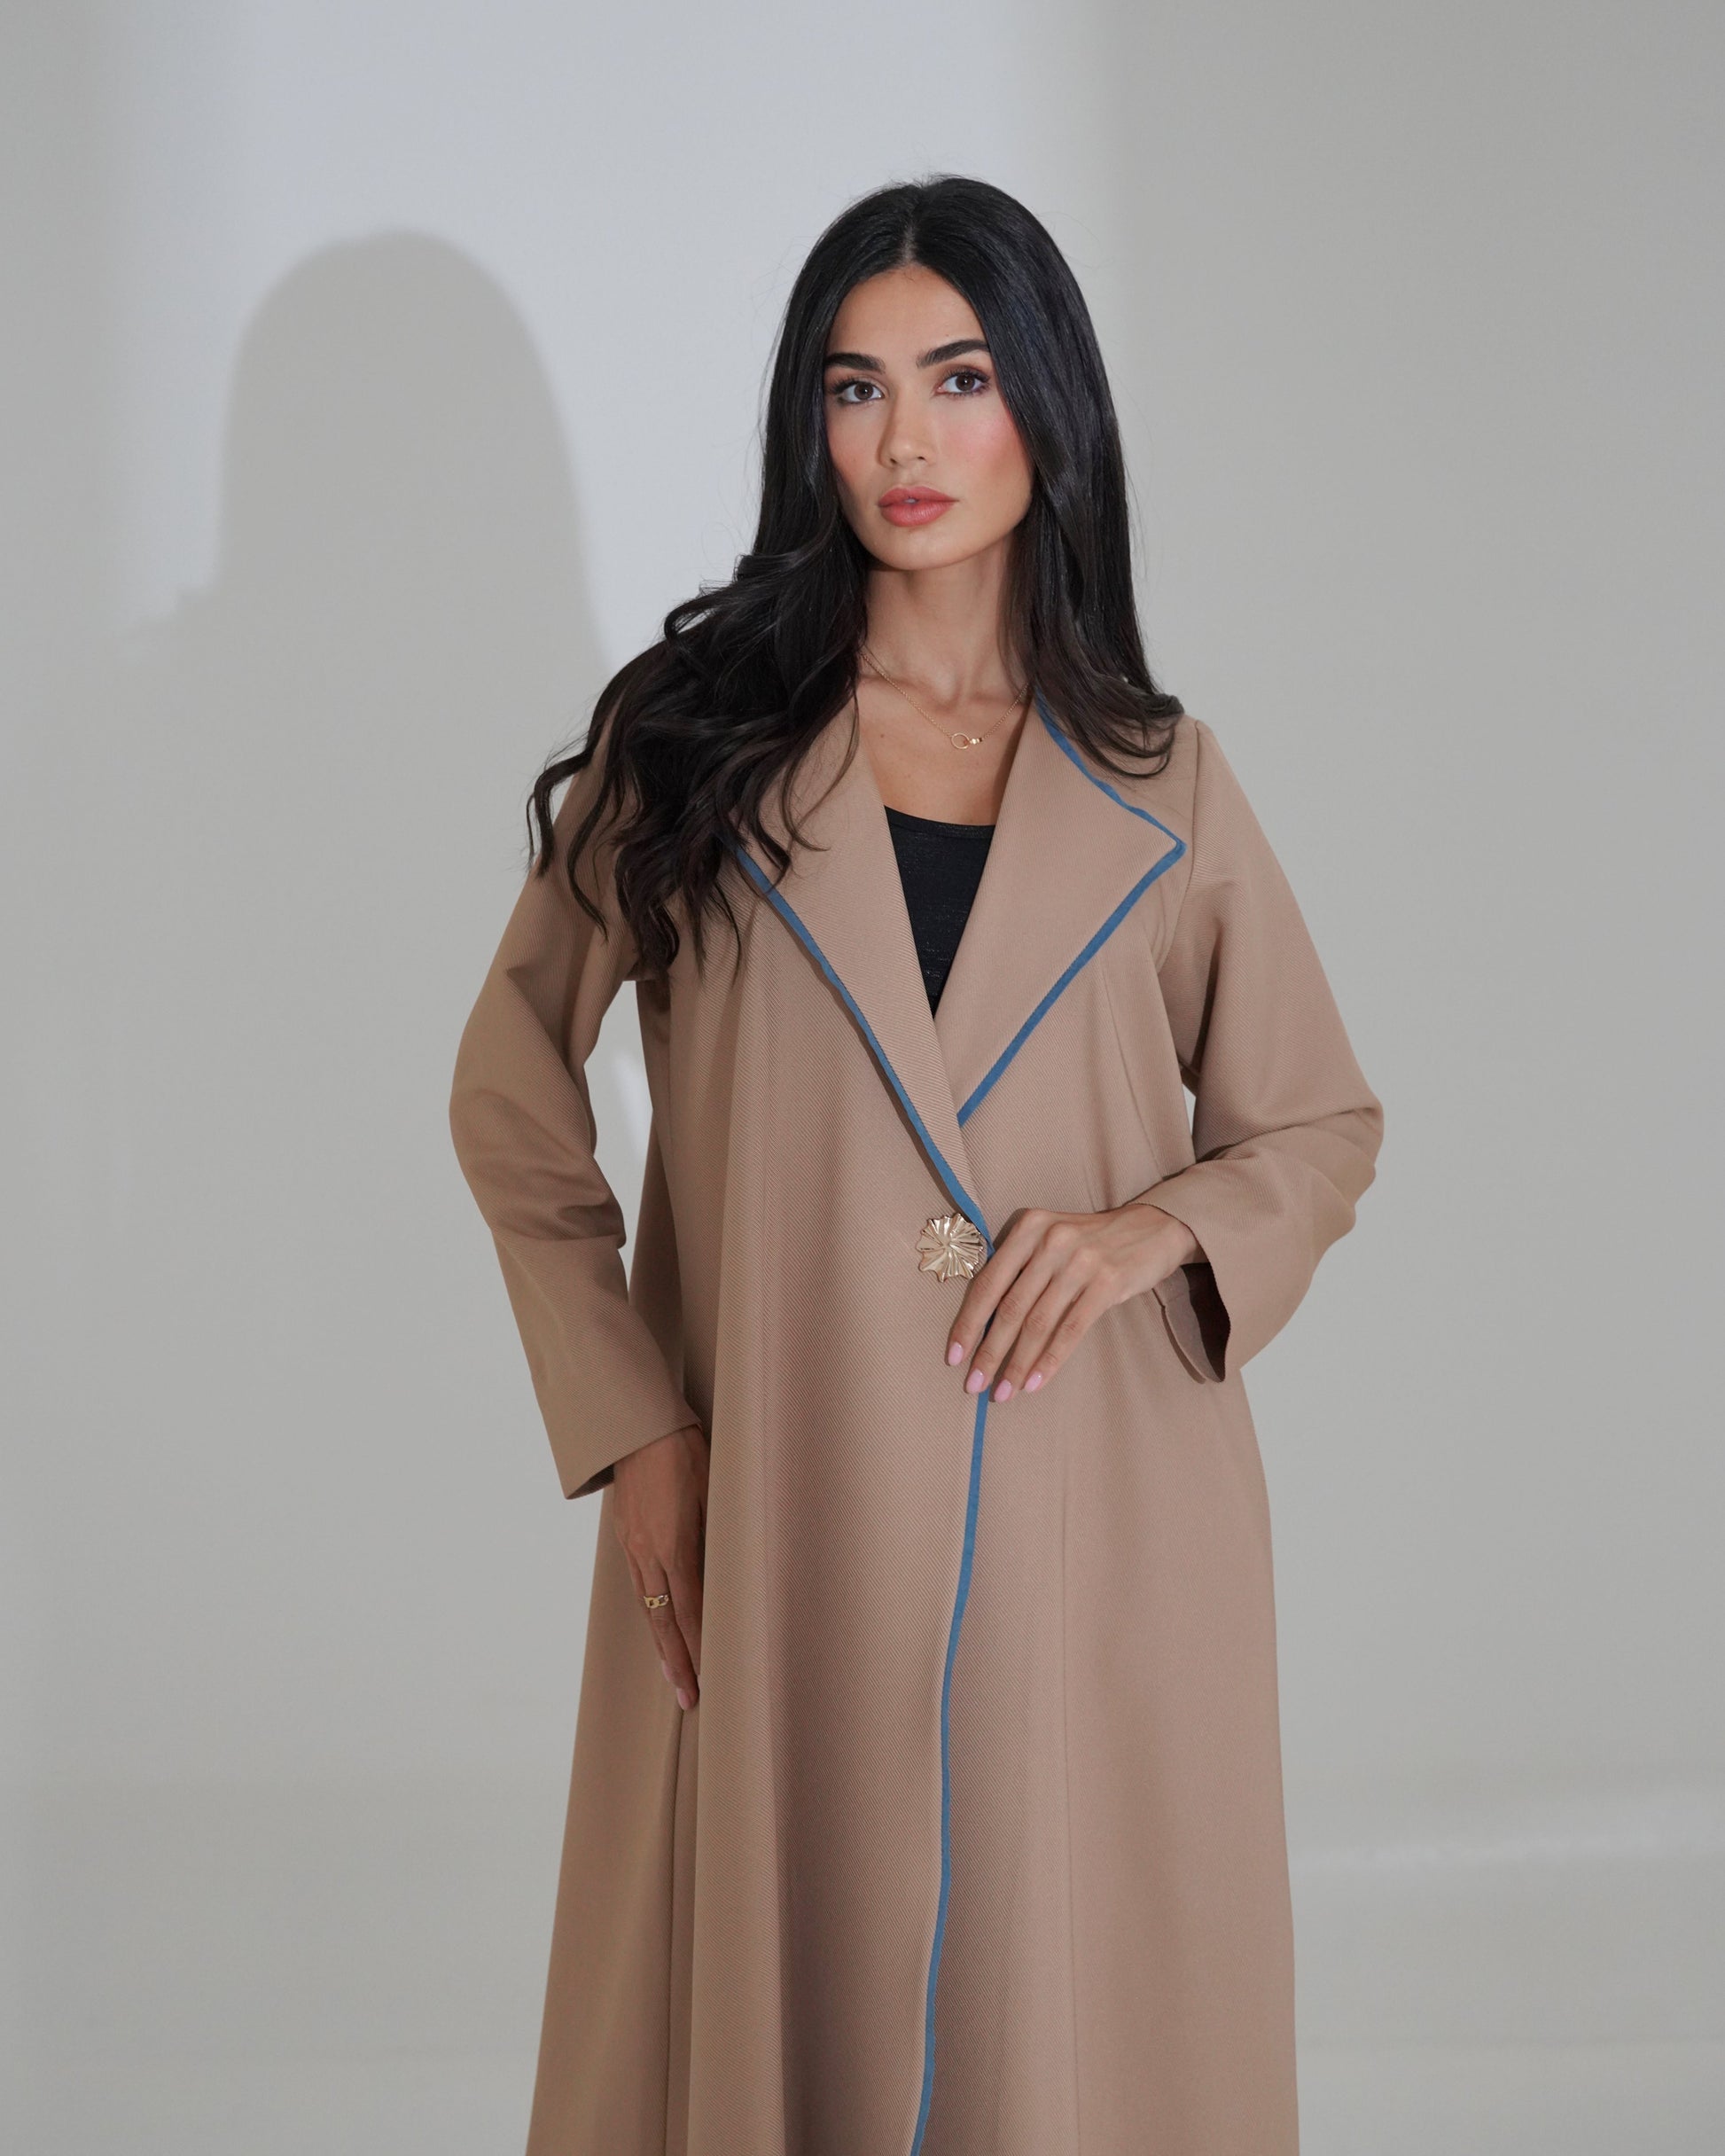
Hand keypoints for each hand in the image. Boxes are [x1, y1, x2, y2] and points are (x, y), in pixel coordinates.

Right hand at [612, 1422, 708, 1709]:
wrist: (638, 1426)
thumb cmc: (685, 1453)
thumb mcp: (711, 1492)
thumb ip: (716, 1535)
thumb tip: (728, 1576)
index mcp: (674, 1545)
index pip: (691, 1611)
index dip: (700, 1648)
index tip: (708, 1679)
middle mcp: (648, 1553)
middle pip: (664, 1621)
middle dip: (678, 1663)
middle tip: (689, 1698)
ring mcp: (632, 1547)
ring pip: (649, 1607)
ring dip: (662, 1645)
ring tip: (674, 1675)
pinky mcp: (624, 1537)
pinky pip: (638, 1585)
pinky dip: (650, 1613)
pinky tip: (658, 1626)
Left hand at [945, 1201, 1201, 1402]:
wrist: (1152, 1228)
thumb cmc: (1090, 1242)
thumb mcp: (1051, 1239)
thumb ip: (1020, 1268)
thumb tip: (983, 1324)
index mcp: (1028, 1228)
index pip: (988, 1283)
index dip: (968, 1323)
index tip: (953, 1357)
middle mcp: (1050, 1241)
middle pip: (1009, 1307)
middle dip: (989, 1351)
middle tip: (974, 1384)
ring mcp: (1080, 1262)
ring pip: (1038, 1323)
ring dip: (1017, 1364)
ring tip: (1004, 1392)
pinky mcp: (1107, 1282)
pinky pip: (1071, 1329)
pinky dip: (1050, 1360)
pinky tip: (1036, 1382)